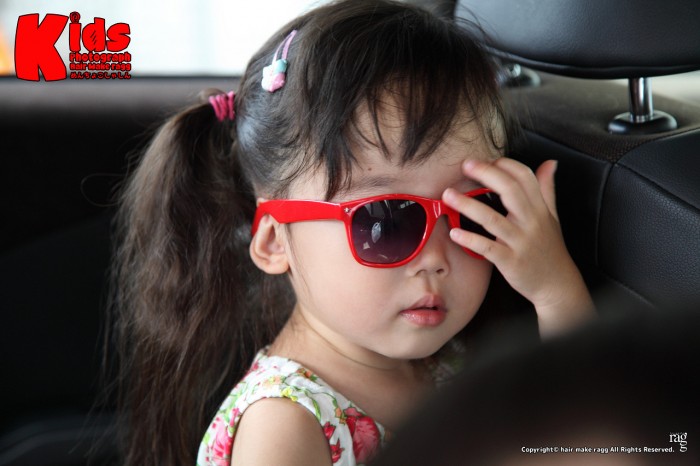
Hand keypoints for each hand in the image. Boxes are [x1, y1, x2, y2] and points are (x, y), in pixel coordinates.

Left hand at [442, 157, 594, 336]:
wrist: (557, 285)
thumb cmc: (550, 249)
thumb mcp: (553, 216)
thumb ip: (547, 189)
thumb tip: (550, 163)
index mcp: (539, 208)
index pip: (524, 177)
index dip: (505, 164)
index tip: (487, 160)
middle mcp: (530, 222)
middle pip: (510, 190)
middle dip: (486, 174)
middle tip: (465, 165)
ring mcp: (520, 242)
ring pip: (492, 219)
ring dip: (468, 205)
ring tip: (448, 195)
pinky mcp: (510, 261)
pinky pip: (488, 248)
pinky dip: (470, 239)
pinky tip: (455, 233)